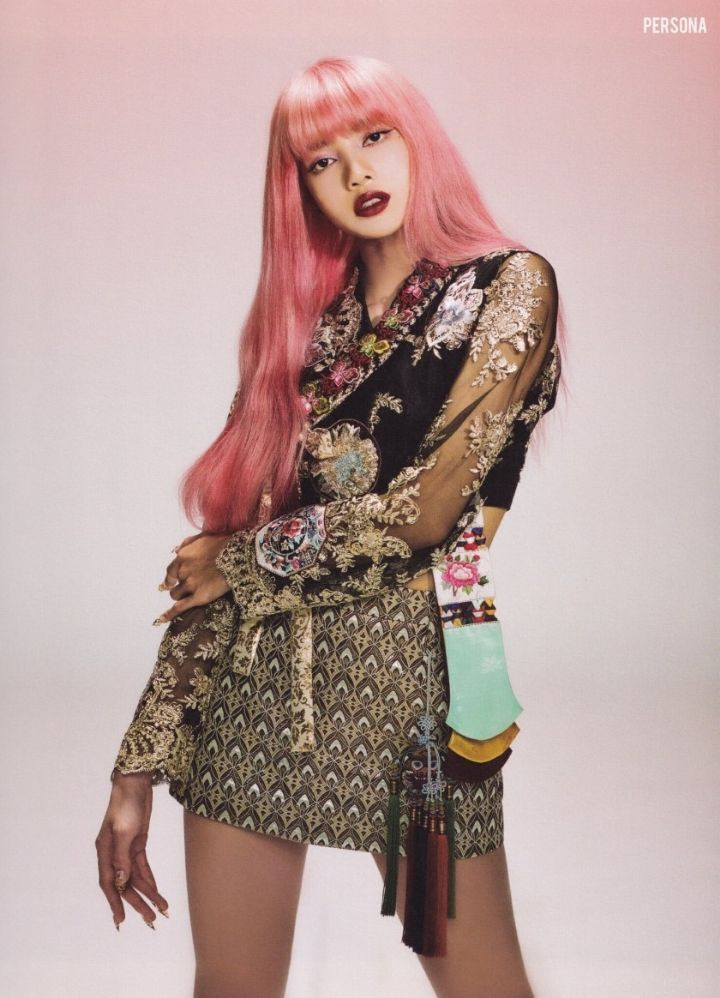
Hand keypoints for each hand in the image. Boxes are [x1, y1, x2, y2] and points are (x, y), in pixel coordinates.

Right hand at [95, 773, 168, 929]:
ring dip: (148, 894)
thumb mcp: (125, 831)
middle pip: (124, 884)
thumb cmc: (126, 804)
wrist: (136, 784)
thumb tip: (121, 882)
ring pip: (136, 878)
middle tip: (151, 920)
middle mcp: (113, 854)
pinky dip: (150, 880)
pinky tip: (157, 892)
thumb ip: (122, 857)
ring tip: (161, 910)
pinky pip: (143, 868)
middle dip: (137, 903)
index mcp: (104, 851)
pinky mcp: (137, 845)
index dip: (115, 902)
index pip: (109, 883)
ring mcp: (125, 850)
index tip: (121, 919)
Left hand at [155, 531, 232, 623]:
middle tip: (191, 586)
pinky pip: (180, 607)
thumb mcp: (203, 537)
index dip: (171, 578)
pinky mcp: (199, 597)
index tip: (170, 582)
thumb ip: (187, 543)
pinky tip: (162, 619)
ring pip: (176, 595)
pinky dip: (169, 614)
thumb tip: (175, 550)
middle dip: (180, 585)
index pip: (170, 571)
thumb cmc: (224, 545)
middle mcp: (183, 571)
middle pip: (173, 584)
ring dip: (181, 595)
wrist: (239, 557)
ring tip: (192, 595)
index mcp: (183, 557)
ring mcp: (190, 585)